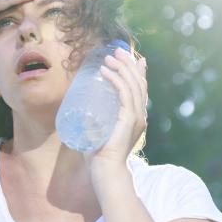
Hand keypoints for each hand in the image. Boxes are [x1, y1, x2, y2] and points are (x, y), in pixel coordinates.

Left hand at [83, 48, 148, 173]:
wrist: (105, 170)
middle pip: (139, 82)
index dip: (138, 72)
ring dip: (120, 68)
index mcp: (135, 118)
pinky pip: (125, 94)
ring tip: (107, 57)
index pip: (141, 89)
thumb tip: (80, 114)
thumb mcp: (98, 132)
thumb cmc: (98, 155)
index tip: (132, 58)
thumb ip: (93, 123)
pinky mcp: (129, 119)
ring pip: (132, 85)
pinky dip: (115, 80)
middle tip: (117, 51)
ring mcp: (136, 117)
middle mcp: (140, 116)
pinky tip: (105, 71)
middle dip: (129, 64)